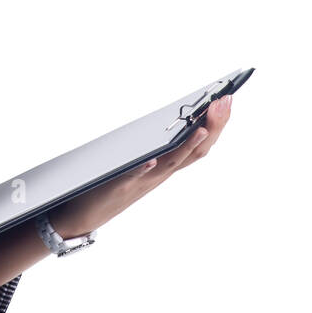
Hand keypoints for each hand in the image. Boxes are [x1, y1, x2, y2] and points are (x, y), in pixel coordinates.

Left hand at [49, 92, 234, 238]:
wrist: (83, 214)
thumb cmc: (109, 184)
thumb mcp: (139, 162)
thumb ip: (153, 143)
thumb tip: (169, 116)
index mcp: (164, 165)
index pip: (198, 143)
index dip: (216, 124)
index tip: (228, 98)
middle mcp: (159, 173)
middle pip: (194, 151)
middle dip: (213, 126)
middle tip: (225, 101)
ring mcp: (143, 182)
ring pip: (171, 163)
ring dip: (188, 146)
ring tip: (202, 127)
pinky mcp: (120, 187)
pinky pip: (134, 177)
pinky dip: (145, 168)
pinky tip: (151, 159)